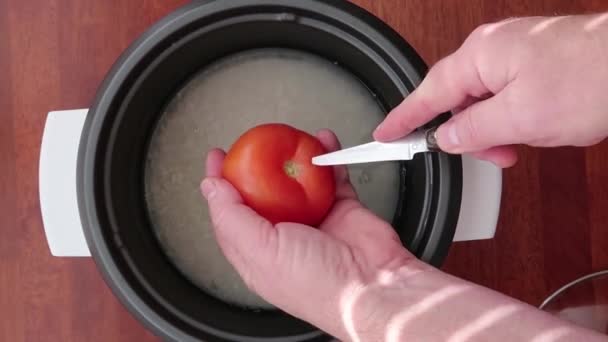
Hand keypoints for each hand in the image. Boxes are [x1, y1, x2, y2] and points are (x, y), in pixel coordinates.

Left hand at [201, 130, 427, 340]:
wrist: (375, 287)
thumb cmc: (317, 284)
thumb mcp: (260, 252)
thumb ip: (232, 218)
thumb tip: (210, 188)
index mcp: (259, 253)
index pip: (231, 215)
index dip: (221, 187)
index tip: (216, 160)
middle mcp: (285, 238)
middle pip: (263, 194)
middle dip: (254, 166)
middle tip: (249, 143)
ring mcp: (315, 222)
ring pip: (299, 182)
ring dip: (294, 159)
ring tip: (287, 137)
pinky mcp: (343, 210)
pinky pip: (333, 177)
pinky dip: (329, 158)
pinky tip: (323, 142)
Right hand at [374, 13, 607, 167]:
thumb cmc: (593, 79)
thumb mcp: (520, 119)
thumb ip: (472, 131)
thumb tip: (443, 139)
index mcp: (480, 57)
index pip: (427, 94)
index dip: (403, 119)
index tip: (384, 135)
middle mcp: (492, 49)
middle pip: (456, 100)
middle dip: (468, 133)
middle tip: (490, 155)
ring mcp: (514, 53)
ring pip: (483, 101)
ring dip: (494, 130)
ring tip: (519, 145)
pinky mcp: (533, 62)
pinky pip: (505, 95)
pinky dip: (511, 118)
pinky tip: (531, 129)